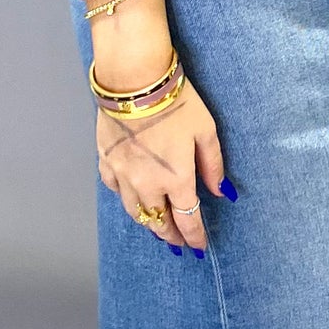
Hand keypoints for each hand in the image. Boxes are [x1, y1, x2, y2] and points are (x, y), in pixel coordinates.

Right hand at [95, 76, 225, 252]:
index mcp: (176, 179)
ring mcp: (123, 174)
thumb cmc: (175, 102)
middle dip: (171, 235)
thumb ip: (212, 165)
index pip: (187, 219)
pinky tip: (131, 195)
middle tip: (178, 243)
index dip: (195, 237)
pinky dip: (125, 196)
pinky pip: (114, 188)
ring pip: (134, 210)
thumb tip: (221, 192)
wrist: (135, 81)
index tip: (199, 247)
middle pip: (158, 221)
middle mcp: (147, 184)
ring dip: (148, 221)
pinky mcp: (106, 160)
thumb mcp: (205, 131)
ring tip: (157, 226)